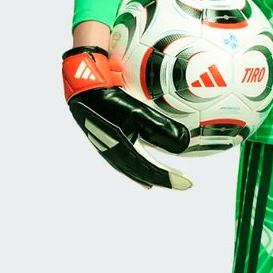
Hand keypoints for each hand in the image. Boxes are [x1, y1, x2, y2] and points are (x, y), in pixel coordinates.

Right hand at [62, 45, 193, 189]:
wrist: (83, 89)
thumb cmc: (108, 101)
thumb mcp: (138, 113)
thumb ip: (161, 129)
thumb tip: (184, 145)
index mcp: (123, 152)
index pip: (151, 171)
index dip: (170, 178)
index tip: (188, 183)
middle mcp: (115, 155)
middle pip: (142, 174)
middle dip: (162, 179)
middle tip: (180, 183)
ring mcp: (108, 149)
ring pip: (131, 169)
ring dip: (147, 175)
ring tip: (158, 181)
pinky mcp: (105, 141)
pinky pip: (124, 161)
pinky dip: (135, 167)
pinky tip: (137, 164)